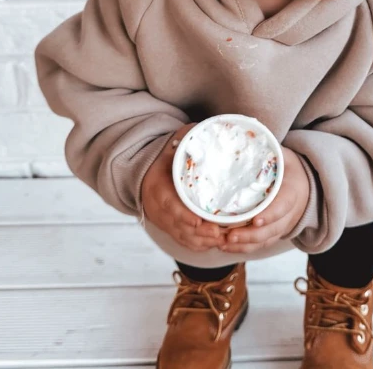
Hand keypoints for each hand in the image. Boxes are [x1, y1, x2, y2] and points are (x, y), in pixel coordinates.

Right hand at [140, 122, 228, 251]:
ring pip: (184, 239)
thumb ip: (189, 137)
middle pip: (180, 228)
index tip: (199, 222)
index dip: (184, 216)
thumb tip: (211, 127)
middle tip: (223, 233)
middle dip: (202, 233)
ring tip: (226, 238)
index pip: (169, 206)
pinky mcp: (171, 229)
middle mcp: (159, 210)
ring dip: (204, 241)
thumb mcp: (173, 145)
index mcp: (156, 188)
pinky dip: (201, 245)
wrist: (146, 174)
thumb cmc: (165, 158)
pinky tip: (218, 242)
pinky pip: (186, 243)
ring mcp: (165, 222)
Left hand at [218, 147, 309, 253]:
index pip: (282, 206)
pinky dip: (244, 248)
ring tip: (223, 243)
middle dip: (250, 235)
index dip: (269, 215)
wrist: (308, 185)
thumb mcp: (284, 155)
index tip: (255, 220)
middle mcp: (290, 213)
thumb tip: (247, 132)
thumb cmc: (290, 168)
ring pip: (265, 240)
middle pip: (271, 229)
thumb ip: (268, 149)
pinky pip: (260, 245)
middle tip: (229, 236)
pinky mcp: (274, 233)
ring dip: (244, 244)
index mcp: (293, 192)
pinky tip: (225, 246)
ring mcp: (282, 225)